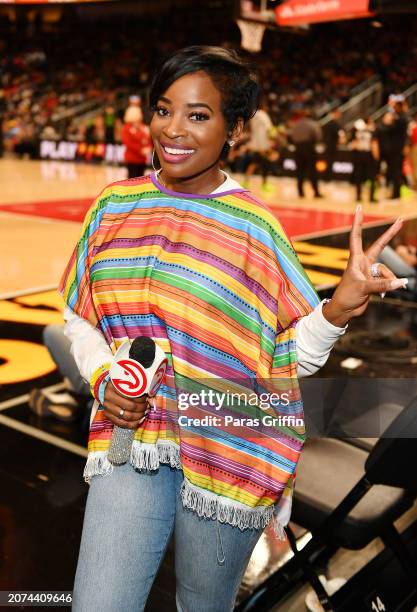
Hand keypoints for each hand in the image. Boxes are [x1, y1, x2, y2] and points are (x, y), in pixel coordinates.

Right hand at [103, 381, 148, 428]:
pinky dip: (133, 424)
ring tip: (144, 412)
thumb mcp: (127, 383)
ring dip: (139, 415)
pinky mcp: (108, 416)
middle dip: (142, 407)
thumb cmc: (120, 386)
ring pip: (127, 416)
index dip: (141, 398)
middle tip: (147, 405)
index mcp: (114, 386)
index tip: (146, 398)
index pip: (131, 395)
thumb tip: (152, 396)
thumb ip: (138, 387)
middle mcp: (109, 397)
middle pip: (130, 406)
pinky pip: (122, 424)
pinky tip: (140, 420)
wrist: (107, 390)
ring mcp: (107, 408)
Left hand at [323, 206, 406, 327]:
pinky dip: (389, 286)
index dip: (358, 222)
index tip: (359, 208)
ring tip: (382, 291)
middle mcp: (363, 263)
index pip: (356, 236)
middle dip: (390, 234)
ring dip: (388, 280)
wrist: (344, 310)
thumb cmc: (346, 296)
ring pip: (386, 270)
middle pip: (379, 246)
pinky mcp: (374, 282)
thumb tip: (401, 282)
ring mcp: (369, 272)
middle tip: (400, 220)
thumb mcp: (364, 288)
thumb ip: (383, 285)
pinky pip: (388, 280)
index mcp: (355, 259)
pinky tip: (383, 295)